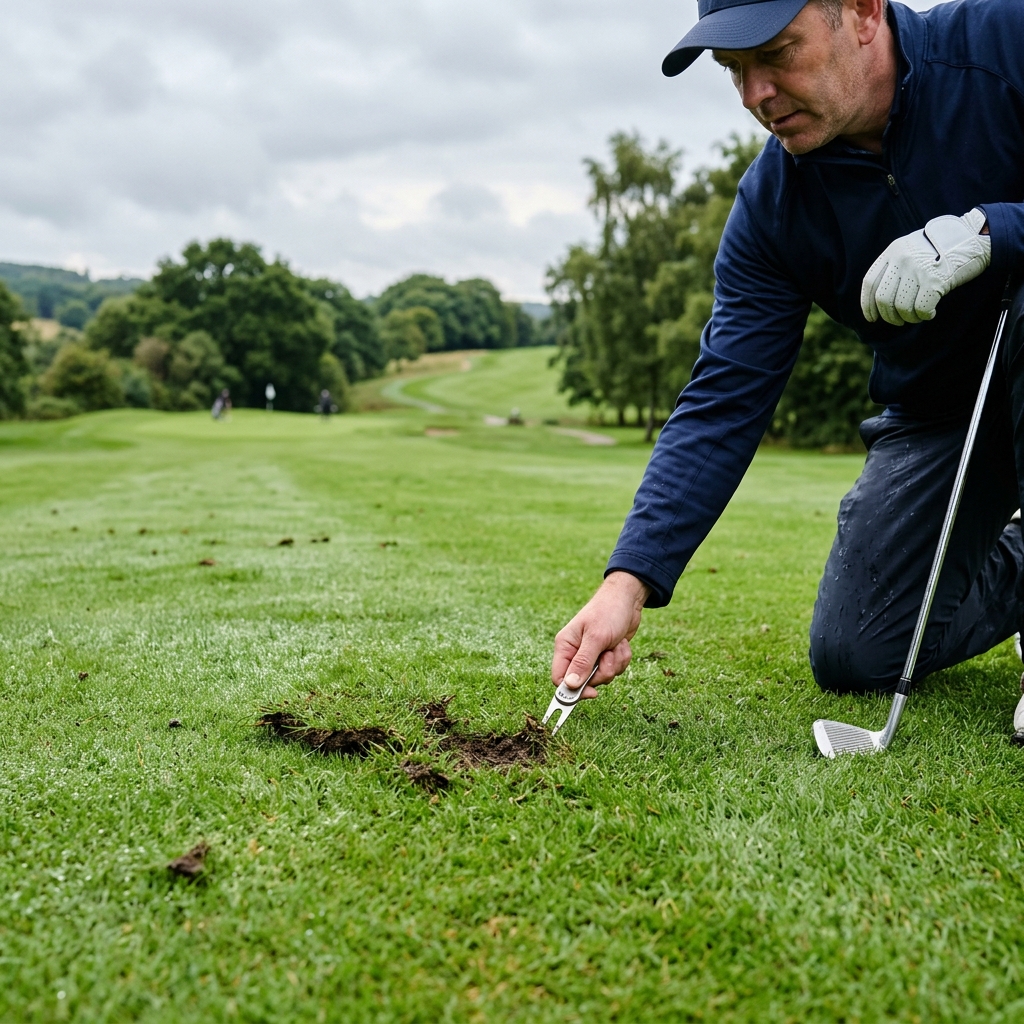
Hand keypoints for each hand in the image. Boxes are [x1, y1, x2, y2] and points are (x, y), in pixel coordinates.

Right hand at [551, 572, 649, 698]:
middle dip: (602, 671)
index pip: (559, 679)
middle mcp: (575, 653)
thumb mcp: (596, 638)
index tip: (593, 692)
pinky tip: (621, 643)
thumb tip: (570, 686)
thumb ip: (582, 663)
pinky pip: (614, 669)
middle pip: (585, 682)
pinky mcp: (606, 655)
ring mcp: (592, 655)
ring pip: (602, 676)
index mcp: (565, 646)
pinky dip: (621, 658)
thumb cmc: (608, 612)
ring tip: (616, 644)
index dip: (574, 690)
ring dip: (615, 663)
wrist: (628, 599)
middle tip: (608, 655)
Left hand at [861, 208, 990, 325]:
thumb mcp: (911, 249)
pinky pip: (921, 309)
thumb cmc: (942, 248)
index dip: (867, 305)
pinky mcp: (935, 280)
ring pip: (902, 307)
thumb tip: (881, 301)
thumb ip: (895, 267)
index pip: (870, 283)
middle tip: (899, 321)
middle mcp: (902, 259)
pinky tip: (931, 313)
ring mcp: (918, 269)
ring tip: (918, 315)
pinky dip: (925, 316)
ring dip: (909, 318)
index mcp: (893, 250)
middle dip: (889, 316)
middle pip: (883, 299)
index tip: (872, 318)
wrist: (974, 237)